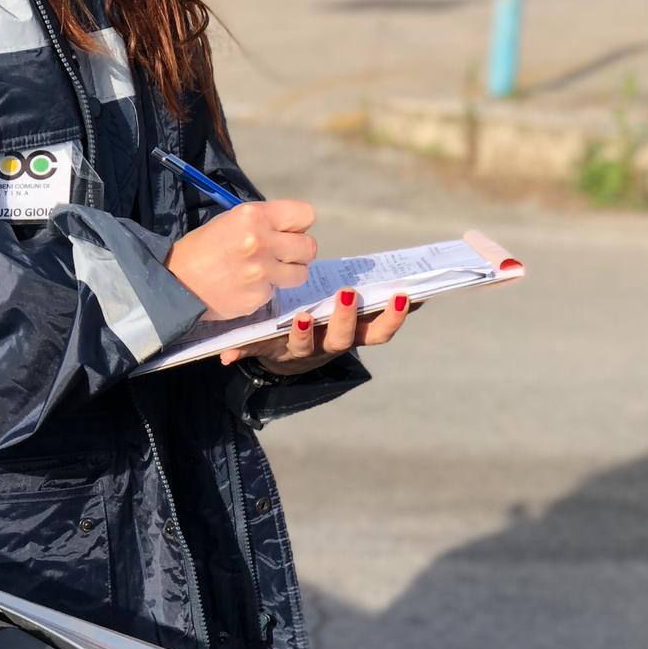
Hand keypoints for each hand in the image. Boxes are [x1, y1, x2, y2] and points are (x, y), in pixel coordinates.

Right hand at [166, 200, 317, 320]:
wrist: (177, 282)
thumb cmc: (203, 248)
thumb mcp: (232, 221)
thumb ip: (265, 222)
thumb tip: (293, 230)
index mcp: (254, 216)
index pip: (305, 216)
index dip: (298, 225)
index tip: (287, 232)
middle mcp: (261, 242)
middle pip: (309, 246)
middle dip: (298, 251)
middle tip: (281, 255)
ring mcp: (262, 273)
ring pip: (301, 273)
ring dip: (288, 273)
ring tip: (266, 272)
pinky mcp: (258, 298)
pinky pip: (276, 292)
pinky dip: (265, 290)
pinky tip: (246, 286)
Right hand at [219, 288, 413, 375]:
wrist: (296, 352)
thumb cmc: (276, 339)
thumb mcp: (259, 344)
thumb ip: (243, 347)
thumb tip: (222, 356)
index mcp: (302, 348)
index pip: (302, 345)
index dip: (302, 334)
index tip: (300, 318)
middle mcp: (331, 345)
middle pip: (344, 339)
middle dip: (346, 318)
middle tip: (347, 294)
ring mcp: (354, 338)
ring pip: (376, 334)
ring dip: (390, 318)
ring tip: (401, 294)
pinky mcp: (370, 327)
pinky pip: (392, 319)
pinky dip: (408, 308)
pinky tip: (425, 292)